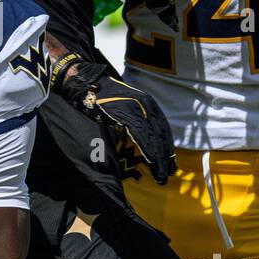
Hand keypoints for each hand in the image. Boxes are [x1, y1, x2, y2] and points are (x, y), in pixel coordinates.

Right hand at [51, 57, 175, 183]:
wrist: (88, 84)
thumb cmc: (103, 99)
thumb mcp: (125, 108)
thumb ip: (135, 121)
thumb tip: (142, 141)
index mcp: (148, 104)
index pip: (162, 129)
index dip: (167, 147)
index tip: (170, 164)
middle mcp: (146, 104)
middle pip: (160, 134)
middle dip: (165, 156)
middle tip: (168, 174)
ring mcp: (136, 108)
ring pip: (153, 136)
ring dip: (158, 157)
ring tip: (161, 174)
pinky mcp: (125, 112)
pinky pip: (140, 134)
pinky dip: (147, 149)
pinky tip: (151, 161)